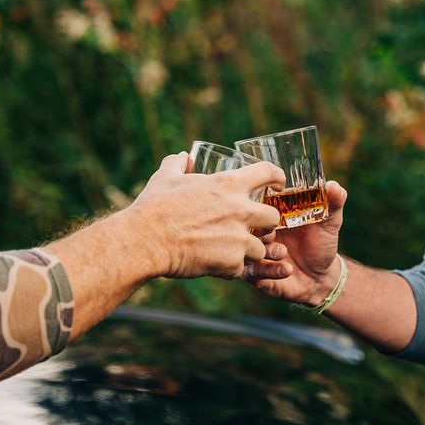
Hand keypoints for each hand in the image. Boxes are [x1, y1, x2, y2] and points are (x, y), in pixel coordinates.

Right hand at [128, 152, 284, 278]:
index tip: (279, 184)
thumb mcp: (166, 177)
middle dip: (267, 223)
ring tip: (230, 251)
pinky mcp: (231, 263)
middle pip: (274, 217)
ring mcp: (238, 239)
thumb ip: (178, 163)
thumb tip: (183, 156)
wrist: (145, 241)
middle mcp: (240, 211)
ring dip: (249, 250)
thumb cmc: (154, 206)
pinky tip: (214, 263)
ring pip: (261, 248)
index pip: (268, 172)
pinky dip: (230, 268)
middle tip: (255, 227)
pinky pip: (240, 268)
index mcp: (228, 184)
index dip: (277, 176)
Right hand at [242, 181, 346, 305]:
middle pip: (247, 227)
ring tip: (283, 253)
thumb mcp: (329, 221)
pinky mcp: (257, 276)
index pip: (257, 204)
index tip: (275, 210)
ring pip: (246, 250)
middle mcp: (259, 233)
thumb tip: (333, 185)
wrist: (321, 276)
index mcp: (271, 215)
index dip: (262, 205)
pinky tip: (287, 269)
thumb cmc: (320, 243)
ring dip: (263, 251)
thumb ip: (333, 202)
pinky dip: (269, 271)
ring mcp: (255, 254)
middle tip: (272, 233)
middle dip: (258, 229)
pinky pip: (252, 274)